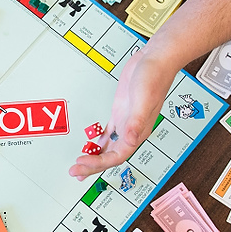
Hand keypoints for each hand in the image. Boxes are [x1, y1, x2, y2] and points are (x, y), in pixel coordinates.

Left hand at [69, 48, 175, 179]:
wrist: (156, 59)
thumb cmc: (154, 77)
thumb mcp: (144, 100)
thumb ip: (136, 122)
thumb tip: (129, 139)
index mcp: (137, 131)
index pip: (116, 156)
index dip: (99, 164)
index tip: (82, 164)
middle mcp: (131, 130)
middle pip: (110, 156)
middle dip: (92, 166)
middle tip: (75, 172)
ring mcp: (125, 121)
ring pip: (108, 147)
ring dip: (94, 157)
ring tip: (80, 165)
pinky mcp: (120, 112)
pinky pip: (108, 133)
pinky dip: (98, 141)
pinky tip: (91, 146)